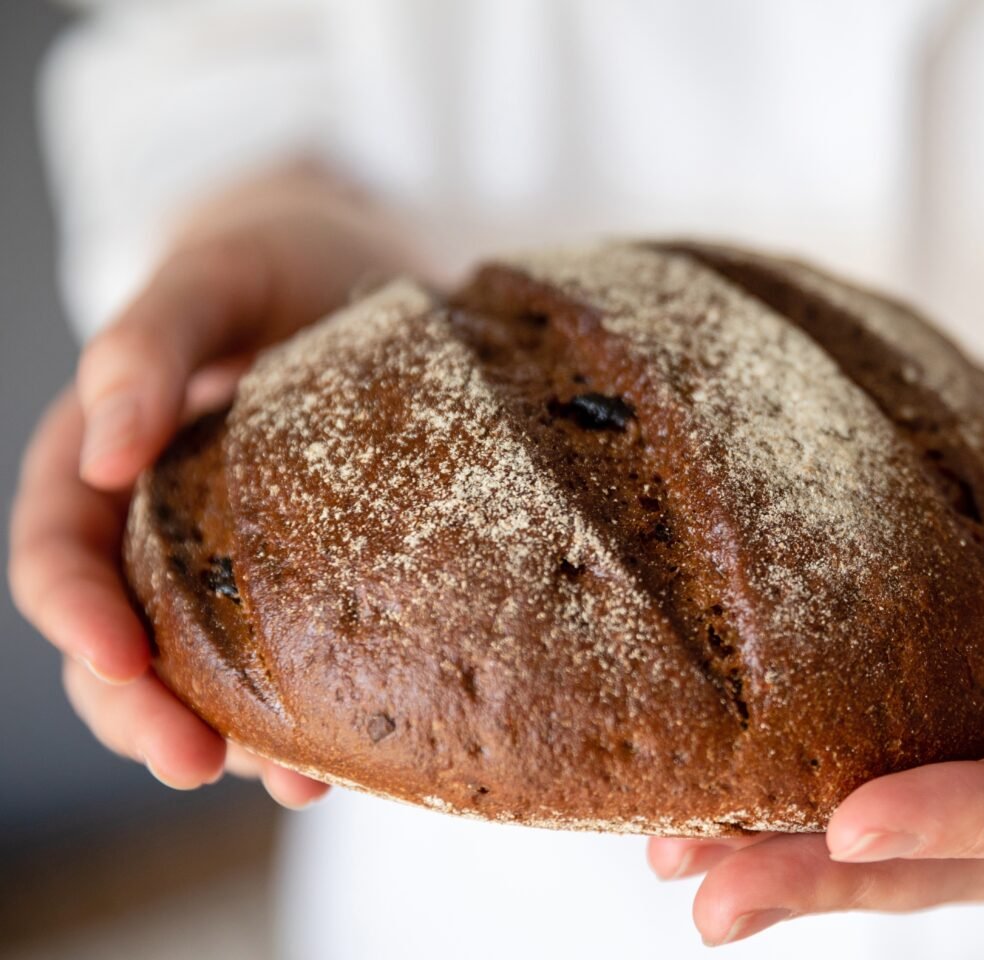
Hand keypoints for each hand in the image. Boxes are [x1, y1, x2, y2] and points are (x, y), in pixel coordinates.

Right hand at [8, 167, 416, 805]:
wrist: (362, 268)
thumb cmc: (273, 260)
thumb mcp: (213, 277)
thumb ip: (148, 343)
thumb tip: (104, 446)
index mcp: (101, 462)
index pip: (58, 555)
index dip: (73, 614)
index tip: (115, 660)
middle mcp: (155, 527)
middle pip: (117, 644)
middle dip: (142, 714)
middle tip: (194, 762)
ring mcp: (229, 563)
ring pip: (198, 675)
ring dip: (228, 739)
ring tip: (288, 783)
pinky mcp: (307, 579)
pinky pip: (288, 663)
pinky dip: (304, 716)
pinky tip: (341, 758)